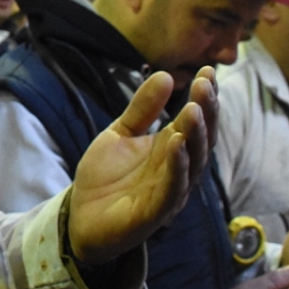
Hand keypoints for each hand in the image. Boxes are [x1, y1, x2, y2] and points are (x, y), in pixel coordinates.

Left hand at [69, 68, 212, 263]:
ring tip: (193, 109)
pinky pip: (172, 190)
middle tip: (205, 85)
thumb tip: (165, 75)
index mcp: (172, 149)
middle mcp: (178, 170)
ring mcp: (169, 192)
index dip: (204, 98)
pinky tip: (176, 144)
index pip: (196, 121)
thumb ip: (142, 109)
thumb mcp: (120, 134)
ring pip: (192, 163)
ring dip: (195, 136)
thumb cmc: (104, 177)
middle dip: (206, 112)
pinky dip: (177, 167)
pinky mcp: (154, 214)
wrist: (80, 217)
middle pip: (201, 139)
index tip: (208, 71)